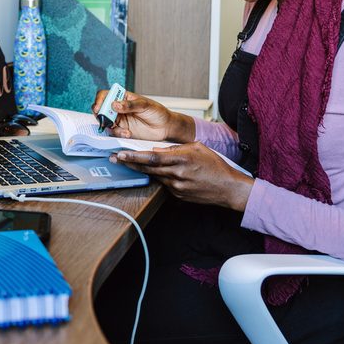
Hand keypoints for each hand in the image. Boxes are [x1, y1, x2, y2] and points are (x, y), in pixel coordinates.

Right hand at [91, 90, 194, 142]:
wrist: (166, 128)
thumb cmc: (157, 112)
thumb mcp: (145, 105)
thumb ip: (129, 105)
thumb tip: (114, 104)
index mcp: (123, 97)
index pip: (106, 95)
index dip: (100, 100)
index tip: (99, 108)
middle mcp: (118, 109)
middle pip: (101, 110)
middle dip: (100, 115)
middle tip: (105, 121)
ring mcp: (120, 121)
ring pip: (105, 123)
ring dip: (111, 127)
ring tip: (124, 131)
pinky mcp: (122, 131)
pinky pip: (113, 133)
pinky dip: (118, 134)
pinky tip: (128, 134)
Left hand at [110, 143, 253, 210]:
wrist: (228, 188)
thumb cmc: (215, 166)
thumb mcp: (197, 148)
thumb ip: (176, 148)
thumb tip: (158, 149)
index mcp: (182, 159)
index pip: (152, 157)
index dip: (134, 156)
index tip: (121, 154)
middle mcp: (177, 174)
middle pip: (148, 168)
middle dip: (130, 163)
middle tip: (115, 158)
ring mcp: (177, 187)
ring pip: (155, 176)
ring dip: (143, 170)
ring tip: (130, 163)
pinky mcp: (178, 196)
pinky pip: (165, 184)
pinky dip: (161, 177)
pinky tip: (161, 173)